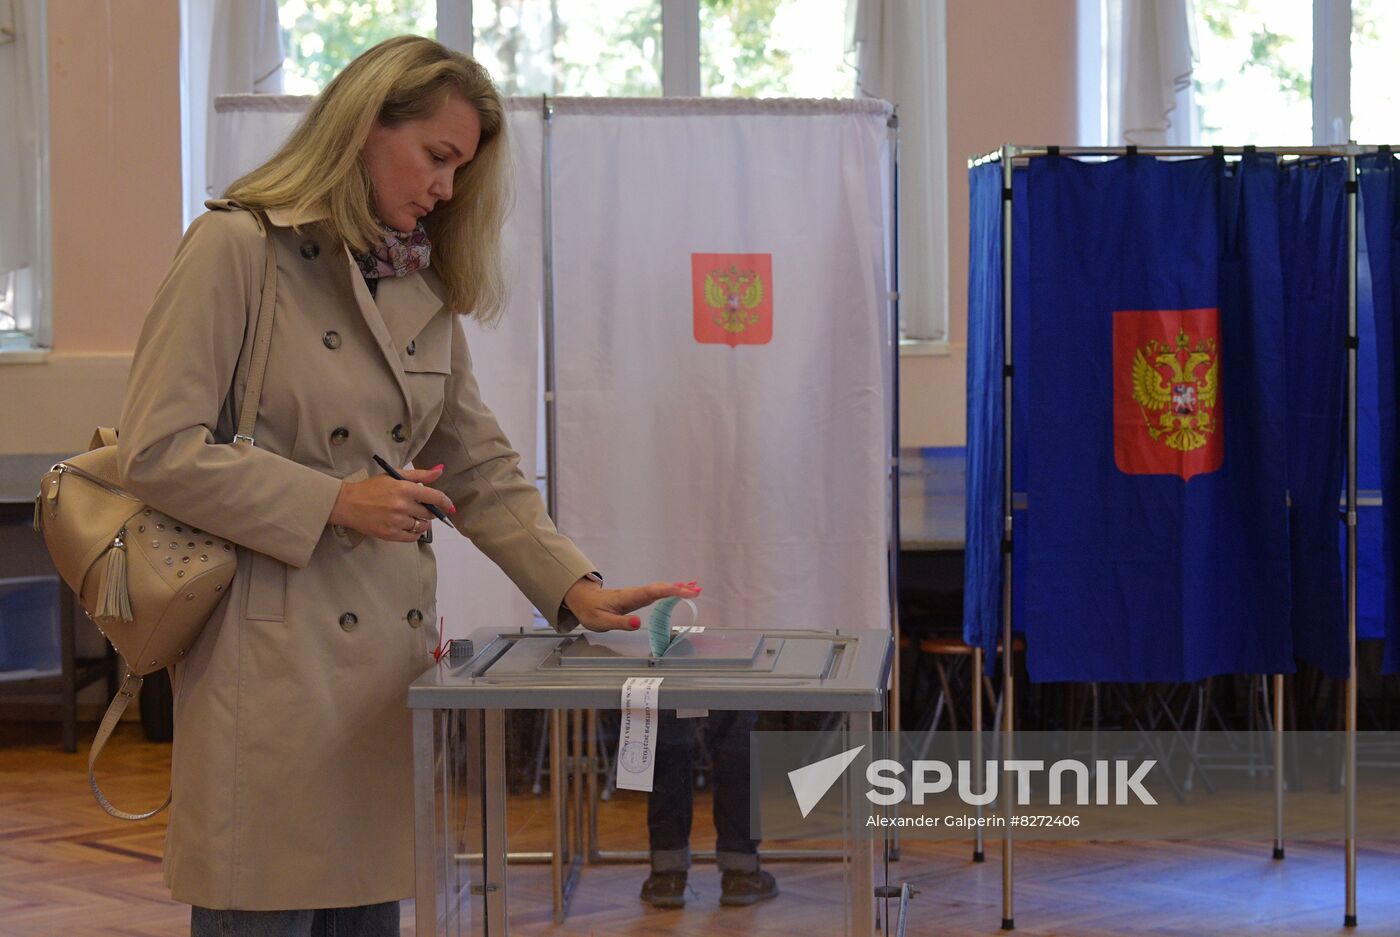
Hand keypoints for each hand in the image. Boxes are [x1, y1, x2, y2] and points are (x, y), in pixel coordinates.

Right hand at [329, 464, 456, 542]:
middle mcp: (401, 505)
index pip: (434, 497)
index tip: (450, 506)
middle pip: (428, 513)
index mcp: (404, 488)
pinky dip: (415, 533)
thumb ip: (419, 474)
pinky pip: (412, 537)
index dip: (445, 502)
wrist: (347, 503)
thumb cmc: (371, 488)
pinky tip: (409, 527)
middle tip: (422, 509)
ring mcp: (396, 521)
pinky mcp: (389, 534)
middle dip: (430, 512)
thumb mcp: (394, 476)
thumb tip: (440, 470)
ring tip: (413, 517)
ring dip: (422, 523)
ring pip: (421, 526)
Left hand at [563, 579, 700, 632]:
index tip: (684, 591)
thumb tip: (639, 623)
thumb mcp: (602, 622)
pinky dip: (670, 590)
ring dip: (677, 588)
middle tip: (697, 591)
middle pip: (660, 588)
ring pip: (660, 589)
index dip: (668, 591)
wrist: (583, 600)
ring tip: (695, 589)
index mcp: (628, 598)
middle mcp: (635, 593)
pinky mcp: (638, 597)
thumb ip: (620, 623)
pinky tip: (680, 591)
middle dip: (679, 589)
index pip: (651, 592)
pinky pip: (656, 592)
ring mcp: (637, 594)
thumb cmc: (591, 611)